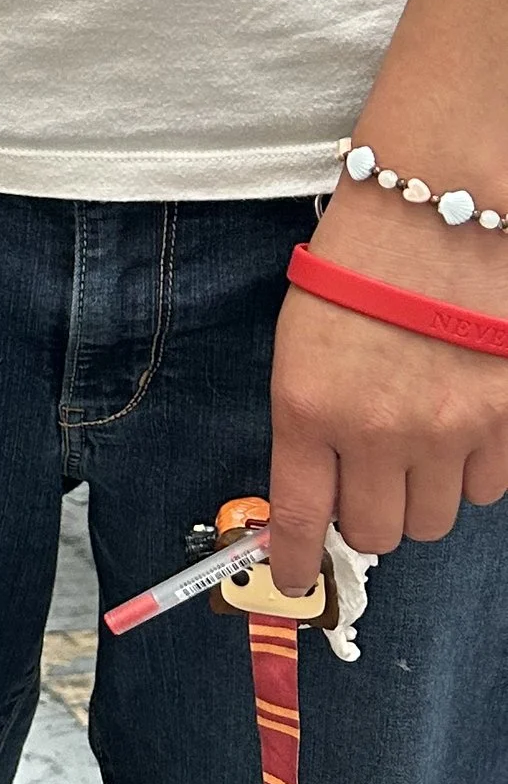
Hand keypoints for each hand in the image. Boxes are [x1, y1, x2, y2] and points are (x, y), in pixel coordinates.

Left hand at [268, 184, 507, 589]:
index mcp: (310, 410)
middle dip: (371, 514)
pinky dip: (474, 470)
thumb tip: (320, 496)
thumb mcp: (302, 347)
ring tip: (421, 436)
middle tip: (372, 477)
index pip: (300, 518)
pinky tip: (462, 422)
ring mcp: (451, 429)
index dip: (296, 559)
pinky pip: (490, 487)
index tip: (296, 575)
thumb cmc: (358, 269)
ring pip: (437, 516)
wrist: (434, 208)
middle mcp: (379, 432)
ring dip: (424, 492)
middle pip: (379, 532)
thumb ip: (310, 425)